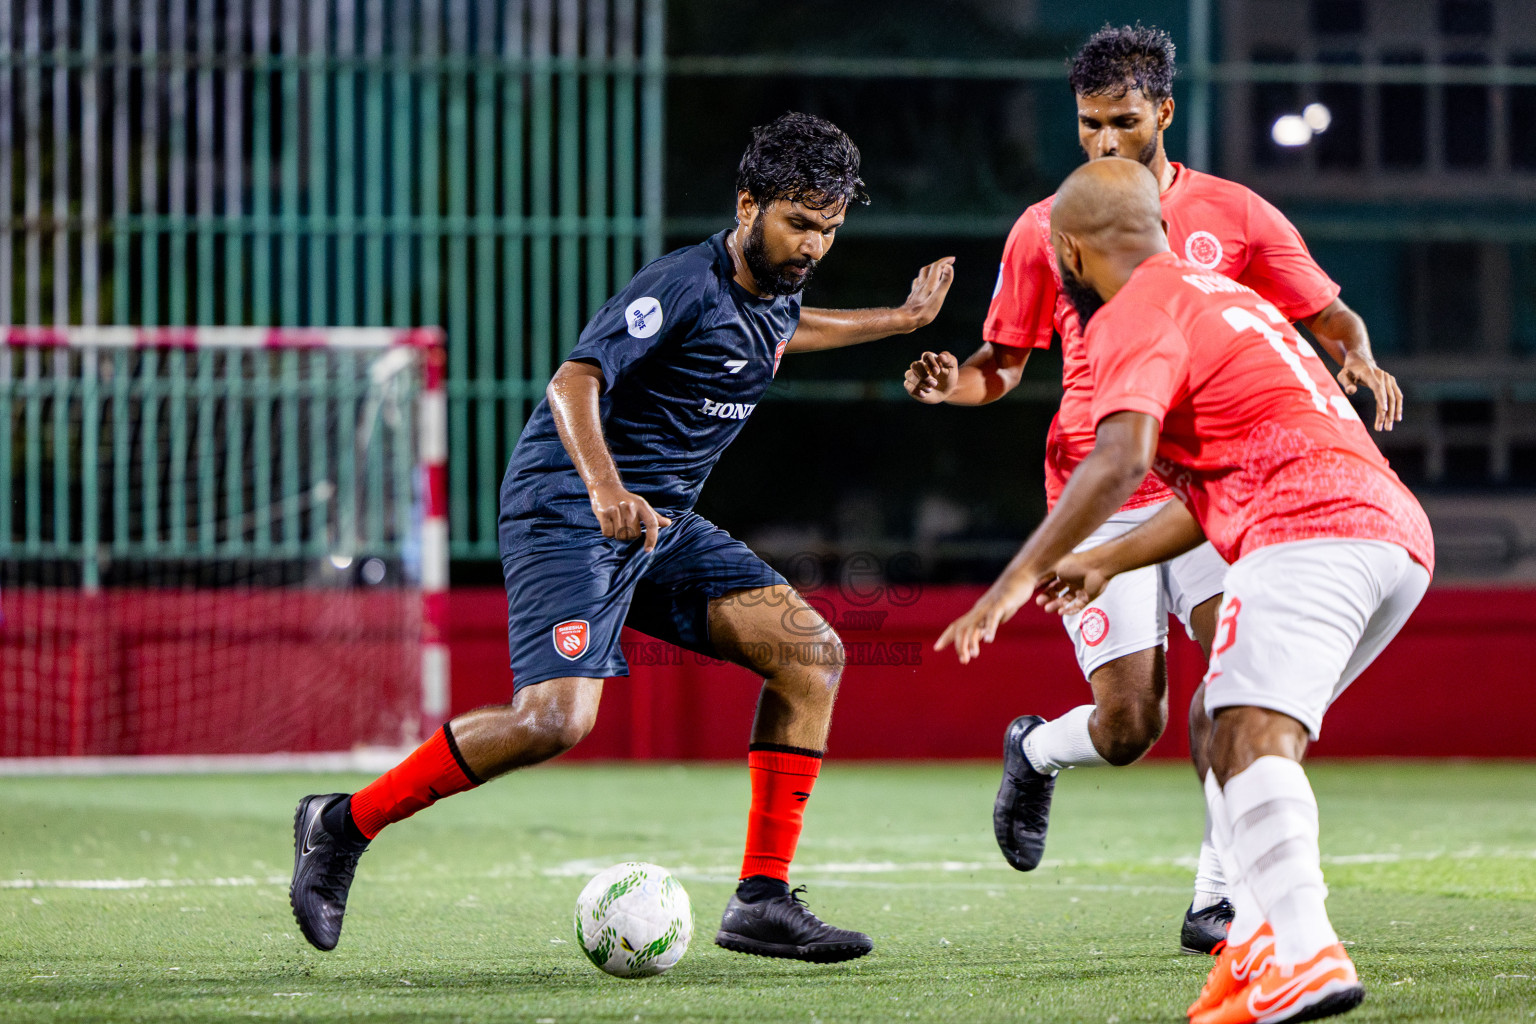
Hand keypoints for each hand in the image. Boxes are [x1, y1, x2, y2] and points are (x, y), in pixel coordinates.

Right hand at [589, 481, 671, 550]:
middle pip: (634, 535)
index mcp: (641, 505)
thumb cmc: (626, 499)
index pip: (651, 523)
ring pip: (621, 536)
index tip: (648, 550)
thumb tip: (668, 523)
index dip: (652, 538)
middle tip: (624, 525)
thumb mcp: (641, 505)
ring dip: (618, 534)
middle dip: (629, 535)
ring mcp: (616, 510)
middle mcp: (630, 507)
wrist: (605, 487)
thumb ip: (653, 516)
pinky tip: (608, 522)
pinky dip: (608, 532)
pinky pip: (608, 534)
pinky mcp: (604, 513)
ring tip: (616, 522)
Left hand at [899, 256, 955, 330]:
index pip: (937, 266)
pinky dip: (922, 280)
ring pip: (922, 275)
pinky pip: (916, 284)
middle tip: (946, 264)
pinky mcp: (913, 297)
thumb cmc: (923, 312)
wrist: (905, 320)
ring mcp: (916, 290)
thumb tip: (949, 266)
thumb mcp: (938, 298)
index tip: (952, 259)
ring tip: (935, 271)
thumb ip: (944, 282)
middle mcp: (922, 285)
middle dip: (938, 264)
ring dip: (929, 270)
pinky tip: (921, 283)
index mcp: (930, 284)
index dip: (945, 261)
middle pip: (929, 269)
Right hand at [904, 350, 959, 403]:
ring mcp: (914, 375)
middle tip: (935, 383)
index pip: (926, 355)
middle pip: (914, 365)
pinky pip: (907, 385)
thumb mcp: (952, 368)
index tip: (938, 372)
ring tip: (930, 389)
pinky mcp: (911, 385)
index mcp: (929, 359)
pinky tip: (924, 394)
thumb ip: (949, 359)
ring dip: (919, 383)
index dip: (931, 363)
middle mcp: (920, 366)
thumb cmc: (949, 377)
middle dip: (924, 375)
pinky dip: (915, 390)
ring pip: (908, 374)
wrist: (946, 392)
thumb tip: (941, 356)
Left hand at [934, 570, 1048, 663]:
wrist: (1021, 575)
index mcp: (977, 613)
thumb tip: (982, 637)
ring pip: (974, 624)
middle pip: (962, 628)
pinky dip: (990, 629)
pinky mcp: (1001, 603)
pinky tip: (989, 640)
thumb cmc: (1010, 596)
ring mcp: (989, 606)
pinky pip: (993, 617)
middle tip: (963, 661)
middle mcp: (979, 610)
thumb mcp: (997, 614)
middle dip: (959, 645)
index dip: (946, 636)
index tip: (936, 648)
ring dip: (972, 641)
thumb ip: (988, 624)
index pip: (957, 625)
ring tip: (972, 656)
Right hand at [1035, 552, 1111, 615]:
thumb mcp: (1056, 567)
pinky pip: (1078, 606)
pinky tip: (1061, 612)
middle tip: (1041, 604)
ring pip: (1067, 600)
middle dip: (1050, 599)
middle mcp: (1073, 581)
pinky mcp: (1088, 597)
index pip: (1053, 584)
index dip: (1046, 591)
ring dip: (1057, 605)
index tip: (1038, 595)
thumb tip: (1034, 580)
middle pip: (1059, 593)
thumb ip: (1045, 575)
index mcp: (1066, 573)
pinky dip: (1069, 610)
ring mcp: (1081, 590)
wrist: (1096, 566)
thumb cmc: (1075, 564)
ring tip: (1048, 609)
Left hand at [1336, 353, 1402, 431]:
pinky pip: (1397, 395)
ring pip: (1394, 397)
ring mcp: (1388, 378)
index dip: (1381, 399)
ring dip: (1393, 412)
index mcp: (1370, 373)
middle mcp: (1382, 375)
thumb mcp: (1343, 375)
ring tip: (1389, 427)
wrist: (1360, 359)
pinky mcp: (1391, 381)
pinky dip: (1398, 406)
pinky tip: (1397, 418)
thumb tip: (1351, 391)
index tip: (1384, 411)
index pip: (1377, 387)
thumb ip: (1346, 383)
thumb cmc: (1349, 369)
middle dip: (1387, 413)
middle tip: (1384, 428)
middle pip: (1387, 395)